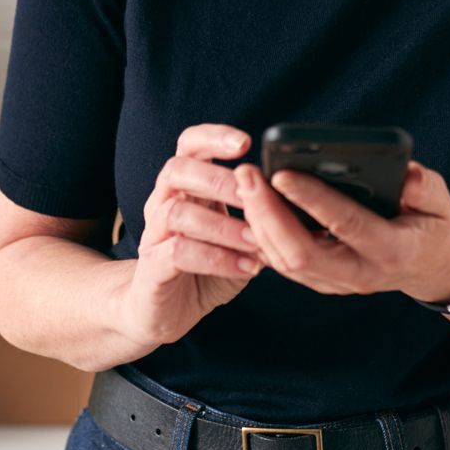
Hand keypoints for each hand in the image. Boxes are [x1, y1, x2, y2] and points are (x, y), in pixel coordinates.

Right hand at [115, 124, 264, 349]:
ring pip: (177, 212)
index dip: (213, 136)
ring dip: (222, 225)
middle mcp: (163, 203)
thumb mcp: (237, 236)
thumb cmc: (205, 267)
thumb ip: (259, 216)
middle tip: (254, 195)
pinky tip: (246, 268)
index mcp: (185, 187)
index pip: (190, 145)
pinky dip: (216, 258)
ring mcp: (153, 235)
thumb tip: (299, 199)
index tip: (245, 143)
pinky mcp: (151, 268)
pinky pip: (177, 252)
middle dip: (219, 179)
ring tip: (257, 240)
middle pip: (177, 169)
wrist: (163, 312)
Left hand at [234, 158, 449, 302]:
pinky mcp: (321, 281)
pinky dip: (261, 235)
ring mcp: (337, 282)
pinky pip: (282, 263)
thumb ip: (426, 189)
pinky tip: (250, 205)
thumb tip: (407, 176)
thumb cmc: (432, 225)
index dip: (313, 200)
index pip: (346, 224)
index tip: (282, 173)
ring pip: (284, 261)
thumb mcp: (442, 205)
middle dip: (268, 214)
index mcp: (392, 251)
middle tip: (247, 174)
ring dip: (258, 223)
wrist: (430, 267)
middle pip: (300, 252)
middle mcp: (359, 273)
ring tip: (244, 182)